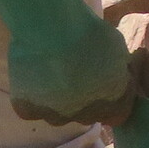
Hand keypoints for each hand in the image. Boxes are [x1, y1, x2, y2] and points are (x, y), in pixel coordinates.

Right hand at [9, 9, 134, 126]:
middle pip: (86, 115)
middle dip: (85, 99)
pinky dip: (31, 98)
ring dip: (58, 100)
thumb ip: (119, 70)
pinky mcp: (29, 110)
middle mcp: (85, 116)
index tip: (104, 80)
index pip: (116, 113)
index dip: (111, 96)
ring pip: (58, 114)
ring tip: (52, 74)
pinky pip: (30, 109)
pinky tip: (32, 79)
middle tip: (76, 74)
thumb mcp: (118, 50)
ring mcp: (56, 116)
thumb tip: (117, 74)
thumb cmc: (90, 34)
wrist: (52, 31)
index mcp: (113, 105)